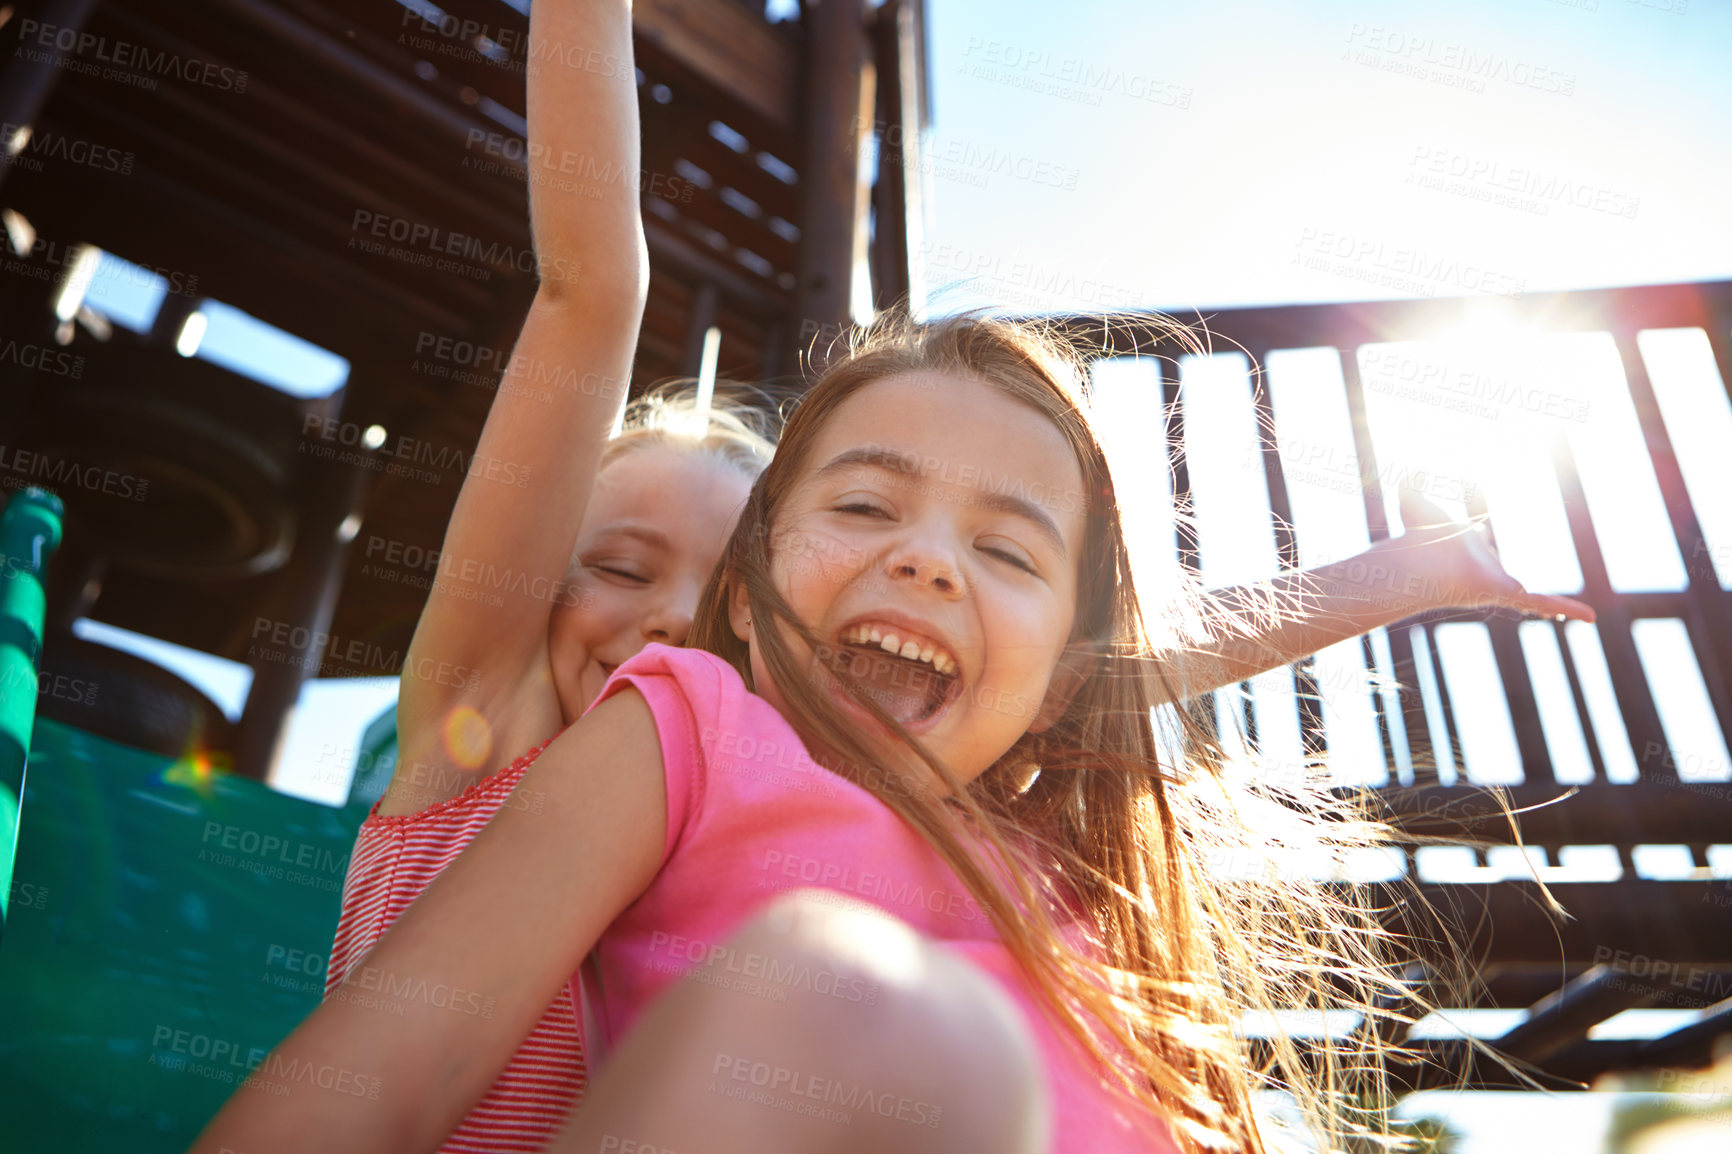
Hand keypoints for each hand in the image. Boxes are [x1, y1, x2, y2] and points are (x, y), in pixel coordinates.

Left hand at [1384, 481, 1594, 622]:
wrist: (1425, 564)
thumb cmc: (1418, 536)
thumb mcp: (1411, 500)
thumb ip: (1410, 481)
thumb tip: (1408, 468)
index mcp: (1463, 545)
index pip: (1477, 538)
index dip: (1475, 536)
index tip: (1478, 534)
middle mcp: (1481, 565)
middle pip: (1494, 559)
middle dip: (1490, 558)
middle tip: (1495, 561)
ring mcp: (1496, 583)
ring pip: (1523, 591)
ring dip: (1542, 600)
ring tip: (1558, 606)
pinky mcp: (1509, 595)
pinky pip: (1543, 603)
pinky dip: (1568, 609)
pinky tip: (1589, 617)